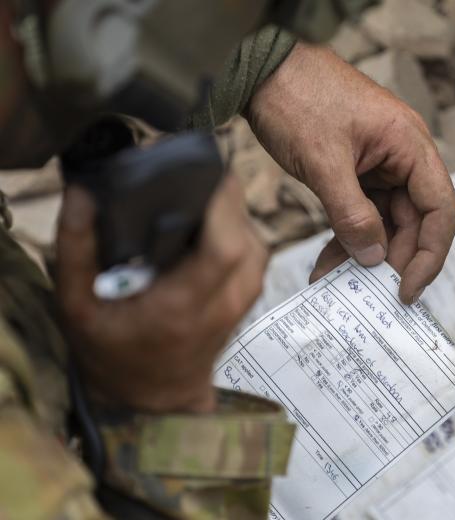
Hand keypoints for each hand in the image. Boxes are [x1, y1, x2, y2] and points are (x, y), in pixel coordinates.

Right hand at [56, 175, 266, 412]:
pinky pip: (257, 252)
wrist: (154, 396)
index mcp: (182, 306)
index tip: (204, 171)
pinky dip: (240, 231)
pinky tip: (213, 226)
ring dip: (234, 215)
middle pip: (246, 237)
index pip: (224, 246)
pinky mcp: (248, 298)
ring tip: (202, 201)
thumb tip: (82, 195)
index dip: (223, 203)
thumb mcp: (77, 305)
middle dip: (227, 199)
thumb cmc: (114, 351)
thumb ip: (76, 249)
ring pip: (257, 241)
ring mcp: (242, 302)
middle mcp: (223, 303)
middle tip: (196, 179)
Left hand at [247, 43, 454, 303]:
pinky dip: (345, 237)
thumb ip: (351, 212)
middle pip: (411, 222)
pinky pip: (358, 214)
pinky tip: (327, 260)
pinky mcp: (353, 174)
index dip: (429, 254)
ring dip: (362, 253)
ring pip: (382, 222)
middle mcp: (400, 159)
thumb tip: (373, 257)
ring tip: (336, 280)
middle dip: (389, 259)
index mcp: (409, 147)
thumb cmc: (297, 101)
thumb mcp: (324, 161)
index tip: (406, 289)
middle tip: (366, 292)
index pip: (439, 210)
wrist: (264, 76)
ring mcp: (376, 167)